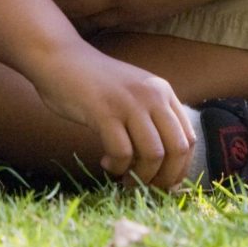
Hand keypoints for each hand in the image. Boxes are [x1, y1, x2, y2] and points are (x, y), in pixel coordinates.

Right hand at [28, 47, 195, 187]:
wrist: (59, 58)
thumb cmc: (93, 83)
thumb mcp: (132, 93)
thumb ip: (149, 118)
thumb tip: (163, 165)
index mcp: (163, 91)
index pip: (188, 138)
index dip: (180, 168)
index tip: (165, 184)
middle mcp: (152, 95)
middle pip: (177, 149)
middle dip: (165, 178)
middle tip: (147, 188)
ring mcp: (129, 102)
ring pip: (153, 154)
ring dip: (140, 176)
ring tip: (124, 178)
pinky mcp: (104, 111)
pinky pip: (122, 153)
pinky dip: (116, 166)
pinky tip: (105, 162)